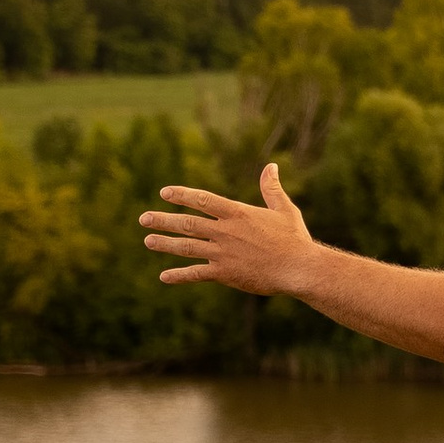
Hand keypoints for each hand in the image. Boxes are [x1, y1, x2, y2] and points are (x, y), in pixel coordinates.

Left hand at [141, 164, 325, 297]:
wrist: (299, 268)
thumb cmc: (294, 239)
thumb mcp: (284, 209)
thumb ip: (271, 188)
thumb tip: (271, 166)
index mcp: (238, 214)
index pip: (203, 200)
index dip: (183, 195)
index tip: (165, 192)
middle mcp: (226, 231)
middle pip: (188, 223)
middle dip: (163, 220)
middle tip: (144, 219)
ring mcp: (223, 253)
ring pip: (187, 247)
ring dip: (165, 244)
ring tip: (148, 241)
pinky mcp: (225, 273)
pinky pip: (197, 274)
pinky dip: (180, 276)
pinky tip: (164, 277)